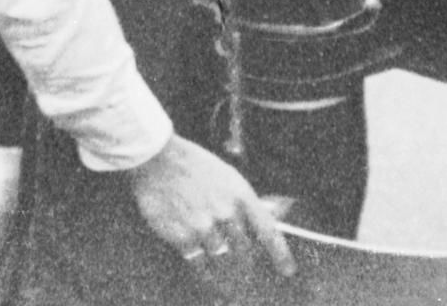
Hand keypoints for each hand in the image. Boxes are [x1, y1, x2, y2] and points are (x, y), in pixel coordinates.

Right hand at [129, 134, 294, 280]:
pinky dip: (206, 274)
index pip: (267, 230)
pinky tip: (209, 278)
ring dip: (227, 275)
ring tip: (230, 285)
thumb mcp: (227, 176)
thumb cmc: (195, 165)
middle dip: (246, 265)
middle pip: (245, 252)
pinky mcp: (182, 237)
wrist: (159, 160)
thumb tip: (272, 214)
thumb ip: (246, 200)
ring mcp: (204, 226)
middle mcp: (226, 212)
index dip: (279, 253)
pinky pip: (200, 265)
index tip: (287, 270)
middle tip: (246, 275)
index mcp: (241, 194)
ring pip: (223, 261)